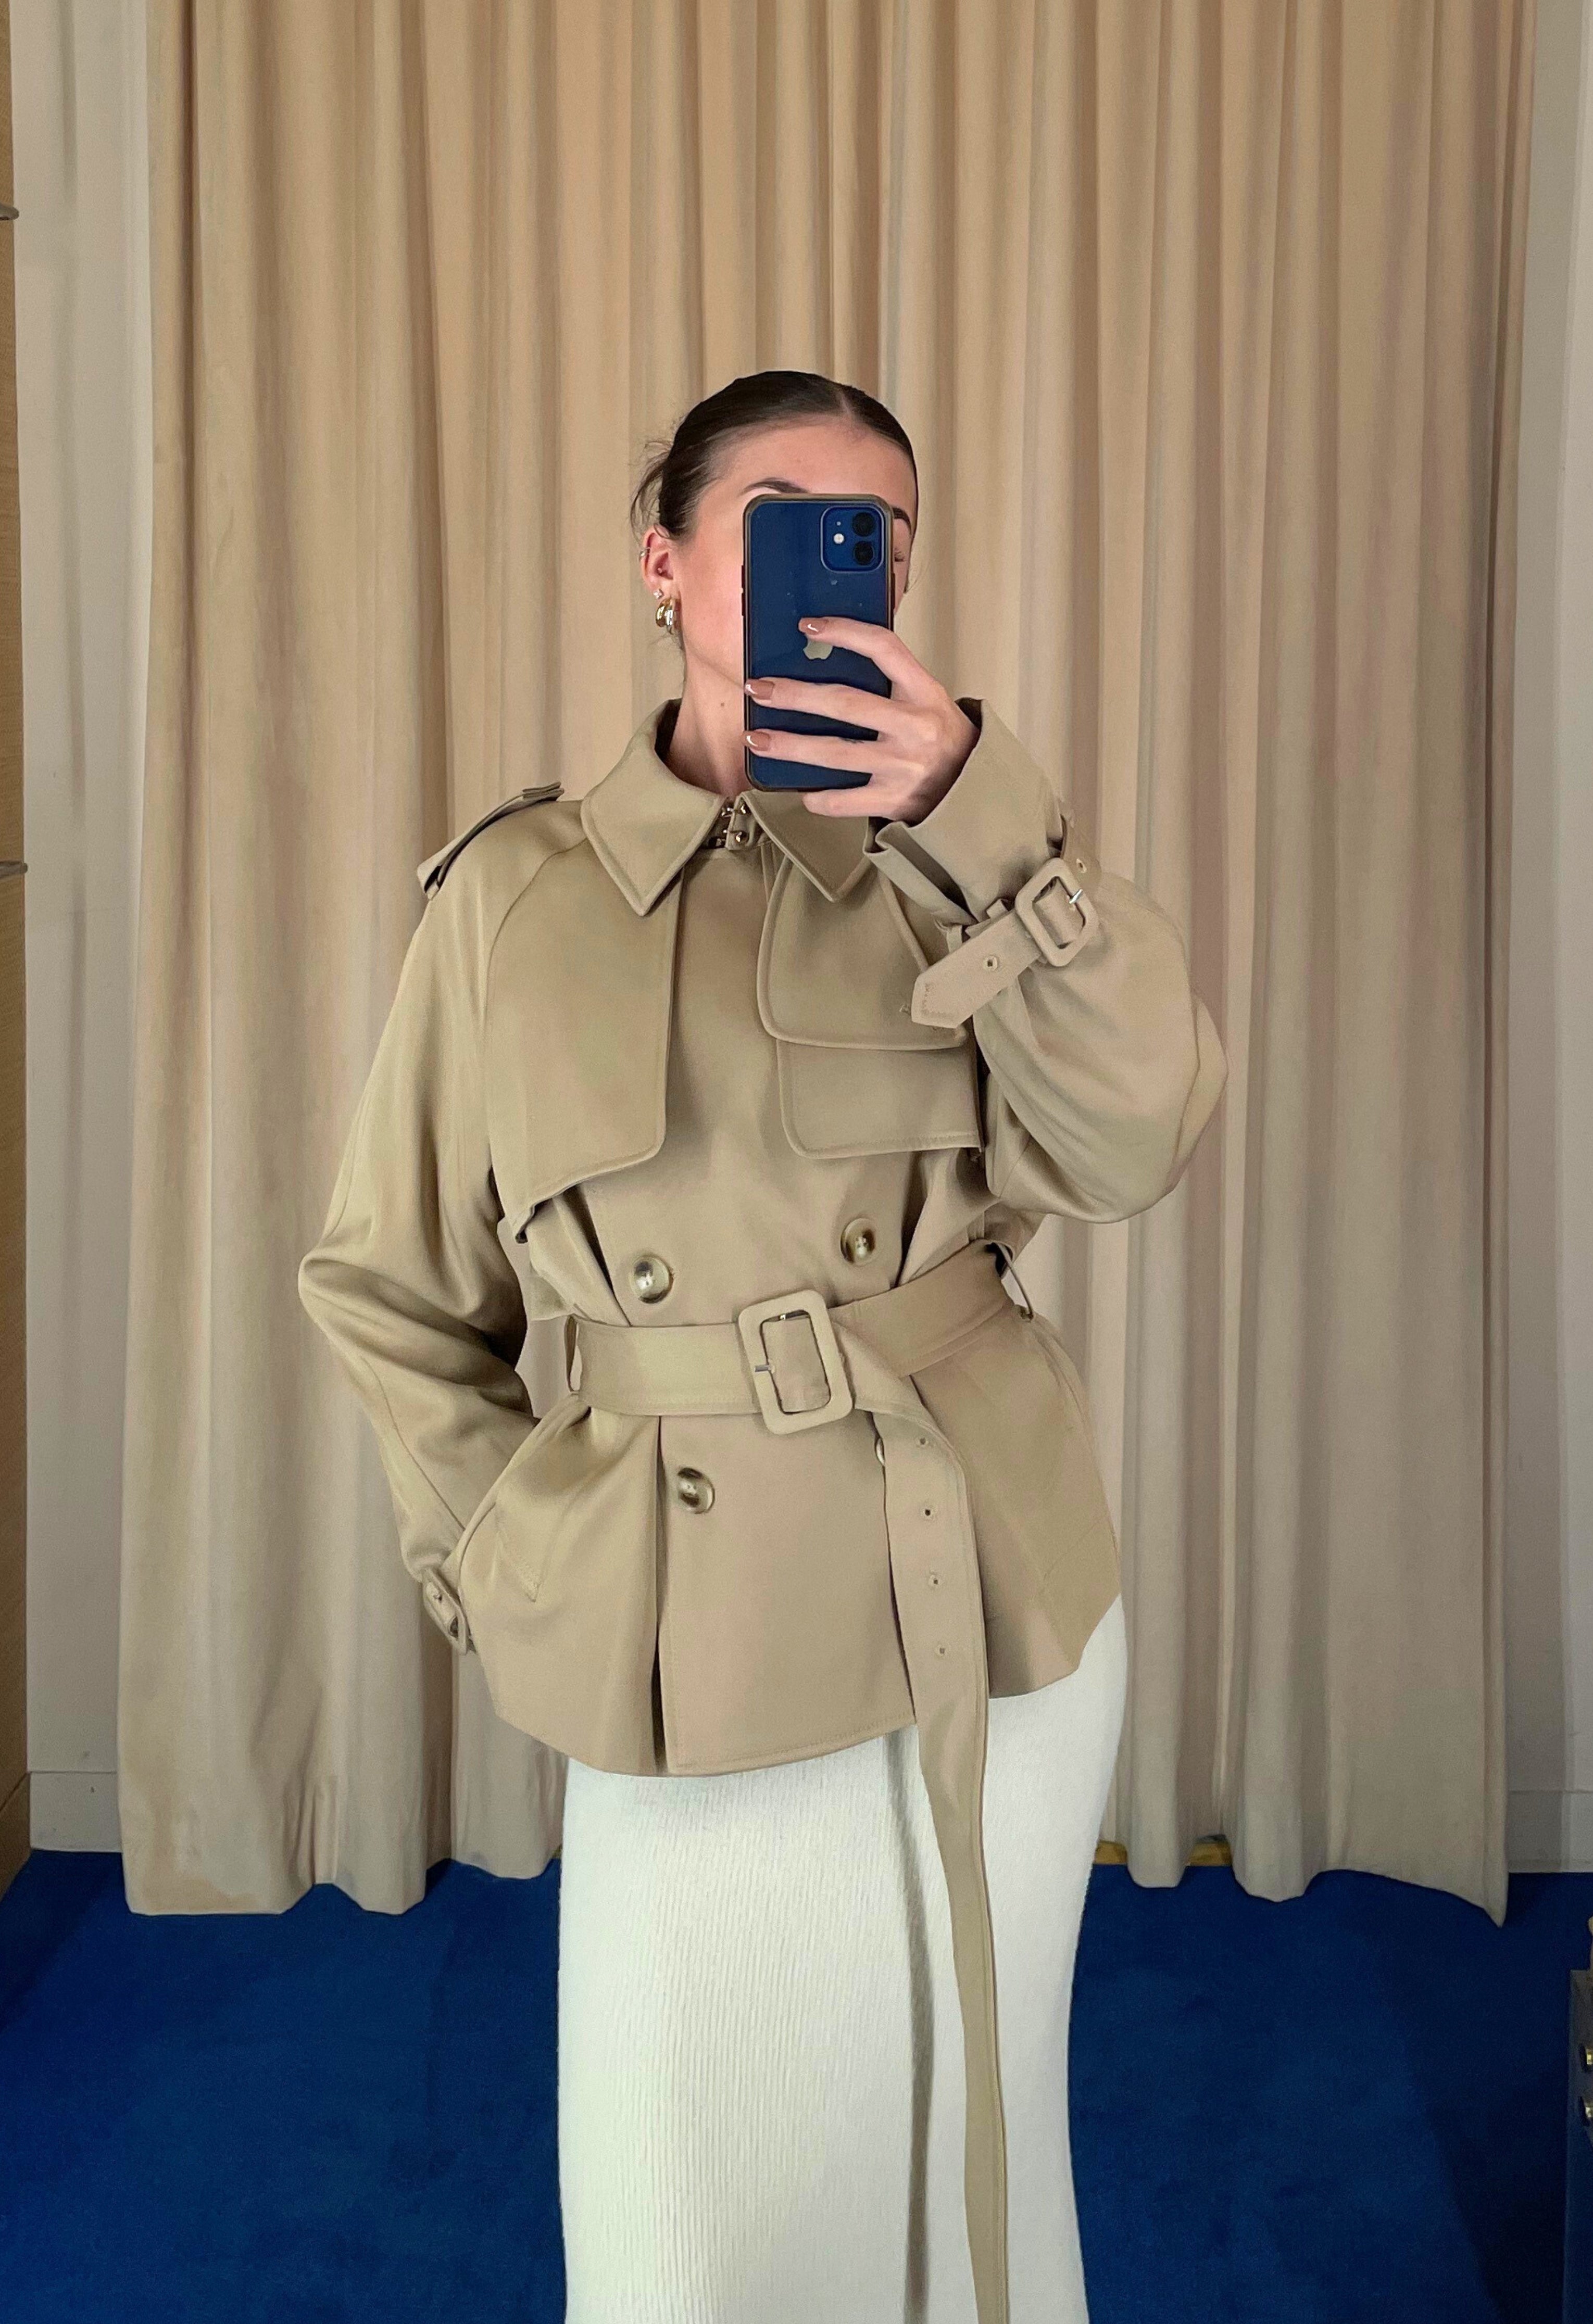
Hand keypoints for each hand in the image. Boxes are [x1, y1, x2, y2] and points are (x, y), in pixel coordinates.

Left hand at [743, 618, 976, 822]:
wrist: (975, 792)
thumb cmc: (941, 740)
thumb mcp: (927, 701)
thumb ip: (890, 683)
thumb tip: (824, 664)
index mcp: (924, 693)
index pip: (884, 649)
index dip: (845, 632)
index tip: (808, 627)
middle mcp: (914, 728)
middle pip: (845, 703)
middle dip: (796, 695)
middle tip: (760, 688)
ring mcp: (903, 767)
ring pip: (835, 754)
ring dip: (790, 746)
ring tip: (757, 740)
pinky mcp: (893, 801)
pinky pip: (844, 800)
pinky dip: (817, 796)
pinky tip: (799, 788)